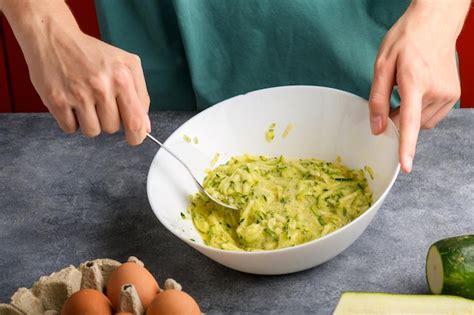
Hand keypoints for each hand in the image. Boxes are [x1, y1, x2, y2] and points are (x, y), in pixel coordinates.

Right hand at [1, 0, 149, 144]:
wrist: (54, 37)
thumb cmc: (92, 53)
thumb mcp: (126, 65)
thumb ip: (140, 96)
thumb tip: (146, 127)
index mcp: (122, 77)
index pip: (135, 121)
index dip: (137, 136)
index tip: (134, 138)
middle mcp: (101, 86)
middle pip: (113, 128)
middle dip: (109, 120)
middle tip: (100, 101)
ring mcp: (77, 94)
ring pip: (92, 131)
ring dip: (90, 122)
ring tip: (85, 101)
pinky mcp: (56, 100)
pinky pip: (70, 128)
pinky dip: (71, 121)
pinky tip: (71, 102)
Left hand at [368, 0, 469, 172]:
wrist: (435, 24)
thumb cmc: (405, 41)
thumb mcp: (381, 66)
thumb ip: (377, 100)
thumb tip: (378, 129)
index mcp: (414, 82)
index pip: (410, 121)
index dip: (406, 146)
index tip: (406, 166)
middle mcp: (436, 90)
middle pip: (412, 125)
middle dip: (398, 120)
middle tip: (392, 99)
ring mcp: (449, 94)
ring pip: (423, 123)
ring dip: (411, 117)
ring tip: (407, 91)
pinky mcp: (455, 95)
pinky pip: (433, 116)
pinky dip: (422, 112)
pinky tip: (418, 93)